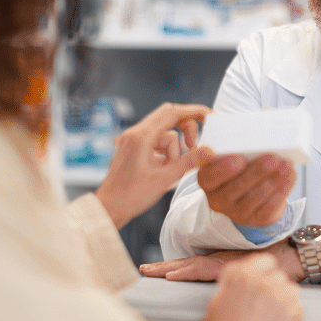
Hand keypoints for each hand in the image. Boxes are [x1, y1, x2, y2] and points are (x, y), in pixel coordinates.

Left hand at [95, 102, 213, 229]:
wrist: (110, 208)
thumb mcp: (166, 178)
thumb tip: (209, 151)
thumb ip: (189, 161)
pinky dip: (165, 152)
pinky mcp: (133, 147)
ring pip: (164, 133)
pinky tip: (163, 168)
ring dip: (174, 148)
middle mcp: (135, 133)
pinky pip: (156, 141)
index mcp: (142, 136)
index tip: (208, 115)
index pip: (172, 113)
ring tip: (171, 169)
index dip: (194, 112)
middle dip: (185, 129)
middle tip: (193, 146)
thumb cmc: (131, 196)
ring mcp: (133, 139)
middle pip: (168, 117)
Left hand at [140, 238, 305, 283]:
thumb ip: (238, 290)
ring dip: (170, 268)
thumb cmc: (276, 274)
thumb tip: (229, 306)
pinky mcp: (230, 266)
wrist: (294, 259)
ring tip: (151, 272)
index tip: (154, 274)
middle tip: (142, 271)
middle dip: (164, 268)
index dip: (174, 270)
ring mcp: (224, 263)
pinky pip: (205, 270)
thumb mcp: (253, 284)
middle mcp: (220, 263)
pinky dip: (187, 271)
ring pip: (192, 265)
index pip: (193, 268)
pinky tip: (173, 274)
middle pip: (187, 265)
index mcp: (221, 268)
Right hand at [194, 254, 303, 320]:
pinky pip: (298, 305)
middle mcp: (259, 280)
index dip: (263, 272)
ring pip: (291, 288)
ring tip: (271, 318)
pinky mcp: (293, 313)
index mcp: (238, 275)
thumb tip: (243, 285)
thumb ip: (233, 288)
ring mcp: (278, 295)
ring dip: (284, 298)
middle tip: (264, 307)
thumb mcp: (216, 304)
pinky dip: (291, 315)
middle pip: (277, 274)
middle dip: (273, 287)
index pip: (263, 260)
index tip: (262, 282)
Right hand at [197, 153, 296, 226]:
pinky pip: (268, 207)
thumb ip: (239, 151)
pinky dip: (281, 190)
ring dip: (273, 180)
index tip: (240, 158)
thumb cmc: (238, 171)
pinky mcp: (254, 219)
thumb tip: (263, 141)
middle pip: (236, 186)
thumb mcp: (230, 159)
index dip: (223, 169)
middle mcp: (218, 199)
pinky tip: (290, 177)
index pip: (210, 177)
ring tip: (286, 165)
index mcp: (207, 180)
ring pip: (254, 197)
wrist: (247, 196)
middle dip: (257, 171)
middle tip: (273, 157)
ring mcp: (236, 212)